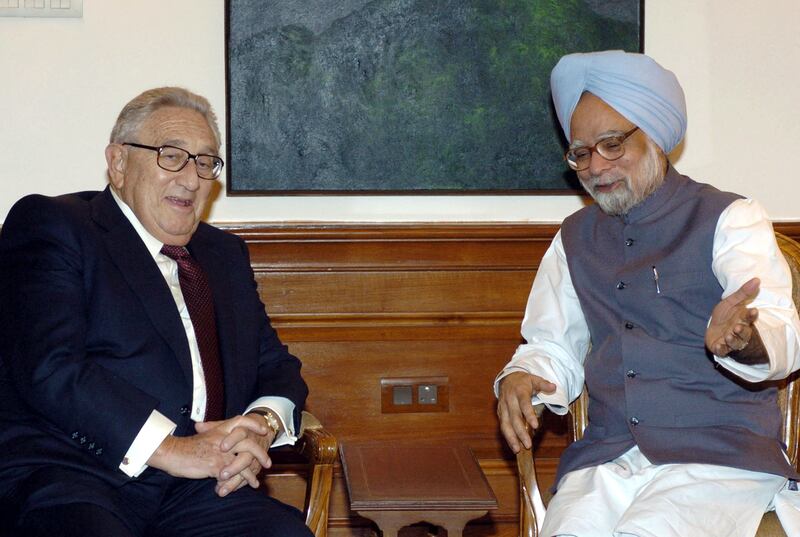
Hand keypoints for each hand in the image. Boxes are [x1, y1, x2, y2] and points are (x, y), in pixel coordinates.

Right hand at [147, 414, 271, 496]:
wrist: (172, 453)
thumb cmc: (187, 446)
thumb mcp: (204, 435)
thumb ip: (216, 434)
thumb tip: (224, 437)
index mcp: (220, 430)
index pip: (241, 421)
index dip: (254, 425)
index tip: (264, 430)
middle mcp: (223, 439)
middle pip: (248, 442)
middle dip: (260, 453)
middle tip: (268, 463)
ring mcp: (221, 452)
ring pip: (244, 460)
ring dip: (253, 471)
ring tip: (258, 480)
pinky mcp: (217, 465)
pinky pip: (235, 474)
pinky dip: (243, 481)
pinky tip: (247, 486)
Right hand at [497, 372, 555, 452]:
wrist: (507, 379)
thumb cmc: (523, 381)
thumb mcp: (534, 379)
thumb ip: (544, 384)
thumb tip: (554, 387)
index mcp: (519, 391)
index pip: (524, 404)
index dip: (529, 415)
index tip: (535, 426)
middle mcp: (509, 400)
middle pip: (514, 418)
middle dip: (520, 432)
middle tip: (528, 444)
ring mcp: (503, 408)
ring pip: (505, 424)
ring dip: (511, 438)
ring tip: (517, 450)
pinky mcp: (500, 414)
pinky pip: (503, 426)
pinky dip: (508, 437)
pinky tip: (514, 446)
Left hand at [706, 277, 760, 356]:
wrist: (714, 330)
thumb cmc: (725, 316)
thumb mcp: (731, 302)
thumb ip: (743, 293)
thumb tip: (757, 279)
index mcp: (742, 320)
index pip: (749, 317)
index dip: (751, 315)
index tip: (754, 310)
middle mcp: (738, 332)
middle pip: (744, 333)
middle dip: (742, 330)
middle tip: (737, 327)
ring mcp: (730, 341)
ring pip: (735, 342)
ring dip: (732, 340)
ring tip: (728, 335)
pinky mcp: (721, 348)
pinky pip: (722, 350)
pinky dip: (722, 349)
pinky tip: (719, 345)